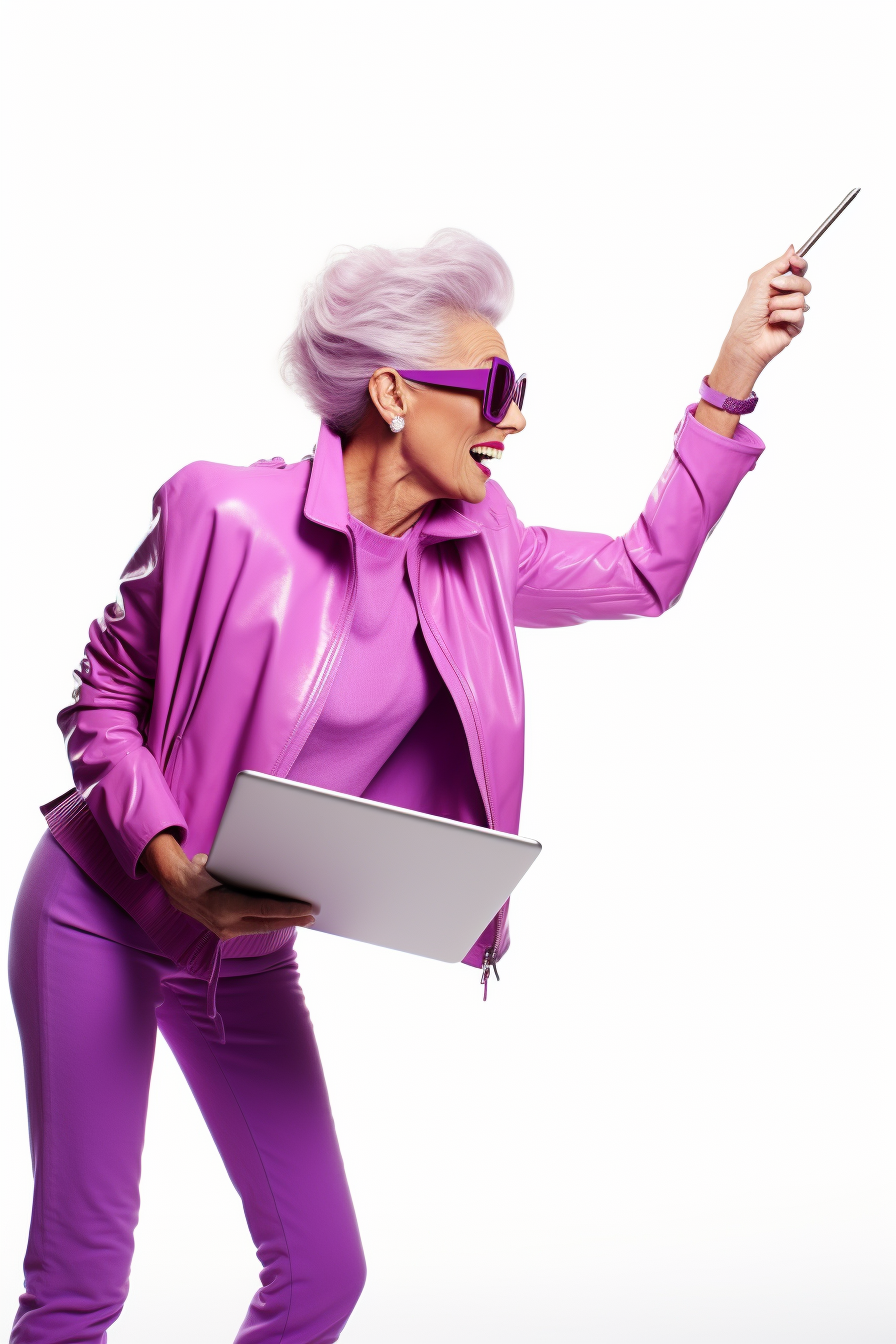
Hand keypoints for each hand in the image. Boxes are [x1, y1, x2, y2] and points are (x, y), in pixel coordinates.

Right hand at [140, 831, 314, 939]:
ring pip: (262, 928)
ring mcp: (225, 931)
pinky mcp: (226, 933)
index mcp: (225, 905)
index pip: (265, 909)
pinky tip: (284, 919)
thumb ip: (241, 868)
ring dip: (284, 923)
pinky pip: (253, 928)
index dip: (289, 910)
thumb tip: (267, 865)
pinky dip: (270, 923)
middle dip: (293, 920)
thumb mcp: (222, 865)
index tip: (308, 908)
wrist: (176, 888)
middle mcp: (225, 922)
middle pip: (268, 923)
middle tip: (313, 915)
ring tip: (304, 918)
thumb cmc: (200, 871)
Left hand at [695, 246, 810, 437]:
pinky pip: (799, 314)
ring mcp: (792, 311)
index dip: (799, 263)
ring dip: (781, 303)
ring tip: (768, 311)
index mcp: (777, 284)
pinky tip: (773, 321)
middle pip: (804, 282)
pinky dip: (783, 316)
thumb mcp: (758, 282)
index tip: (794, 262)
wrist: (745, 340)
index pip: (798, 269)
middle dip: (789, 283)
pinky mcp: (796, 325)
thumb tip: (792, 248)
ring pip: (801, 298)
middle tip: (773, 289)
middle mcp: (786, 296)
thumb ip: (777, 264)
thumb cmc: (747, 315)